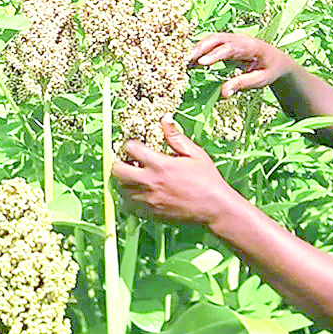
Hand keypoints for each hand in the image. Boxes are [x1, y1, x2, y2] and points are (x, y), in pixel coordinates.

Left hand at [112, 115, 238, 224]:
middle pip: (117, 170)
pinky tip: (140, 192)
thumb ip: (175, 136)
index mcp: (160, 165)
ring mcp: (148, 200)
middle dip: (120, 163)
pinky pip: (128, 206)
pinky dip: (129, 198)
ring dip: (123, 181)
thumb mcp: (195, 153)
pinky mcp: (150, 214)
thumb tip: (164, 119)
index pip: (130, 148)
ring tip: (136, 177)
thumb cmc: (207, 180)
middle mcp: (150, 183)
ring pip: (120, 189)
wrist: (214, 208)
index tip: (137, 146)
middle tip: (130, 162)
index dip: (131, 144)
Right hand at [191, 33, 296, 96]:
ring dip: (197, 48)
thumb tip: (224, 93)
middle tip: (184, 61)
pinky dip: (200, 49)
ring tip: (183, 61)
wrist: (278, 60)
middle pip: (216, 39)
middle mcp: (240, 38)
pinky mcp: (228, 41)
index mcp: (251, 46)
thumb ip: (242, 84)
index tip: (200, 63)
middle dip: (199, 49)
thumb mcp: (260, 80)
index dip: (214, 55)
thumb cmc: (270, 71)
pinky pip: (211, 42)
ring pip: (211, 38)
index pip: (229, 48)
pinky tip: (190, 60)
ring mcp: (233, 37)